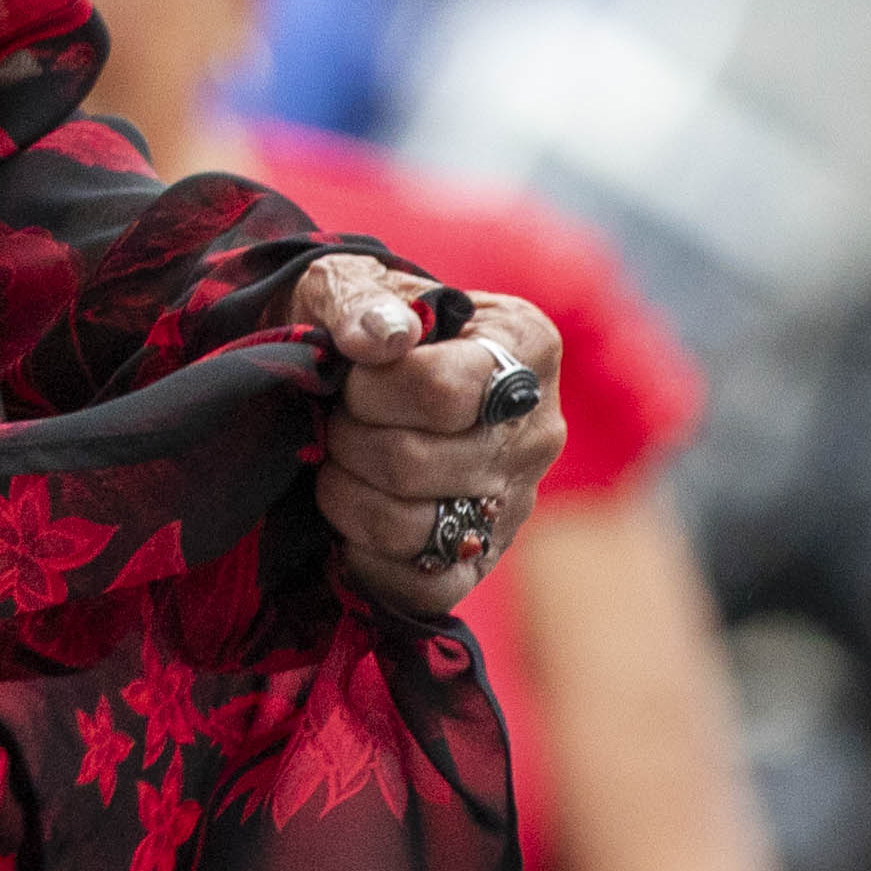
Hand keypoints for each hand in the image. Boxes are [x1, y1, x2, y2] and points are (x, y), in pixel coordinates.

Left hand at [302, 260, 564, 619]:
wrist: (356, 372)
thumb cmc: (357, 321)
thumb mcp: (348, 282)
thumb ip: (359, 298)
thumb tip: (378, 338)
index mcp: (524, 346)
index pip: (445, 391)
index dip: (373, 389)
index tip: (351, 373)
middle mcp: (536, 431)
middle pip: (417, 463)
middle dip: (347, 439)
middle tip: (334, 420)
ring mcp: (515, 502)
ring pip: (412, 528)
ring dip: (345, 495)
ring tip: (337, 462)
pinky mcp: (483, 560)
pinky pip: (425, 589)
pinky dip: (367, 558)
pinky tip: (350, 519)